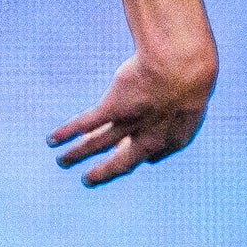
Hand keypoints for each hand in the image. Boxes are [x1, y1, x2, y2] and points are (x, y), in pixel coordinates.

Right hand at [49, 47, 216, 185]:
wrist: (183, 66)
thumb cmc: (193, 74)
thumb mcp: (192, 93)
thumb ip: (182, 106)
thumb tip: (170, 104)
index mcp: (175, 140)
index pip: (150, 155)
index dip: (136, 154)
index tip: (121, 149)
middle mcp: (152, 139)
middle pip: (122, 163)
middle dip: (104, 172)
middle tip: (89, 180)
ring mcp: (130, 125)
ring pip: (97, 145)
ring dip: (77, 154)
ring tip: (62, 162)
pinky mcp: (112, 109)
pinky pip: (85, 125)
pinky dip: (67, 133)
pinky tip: (53, 139)